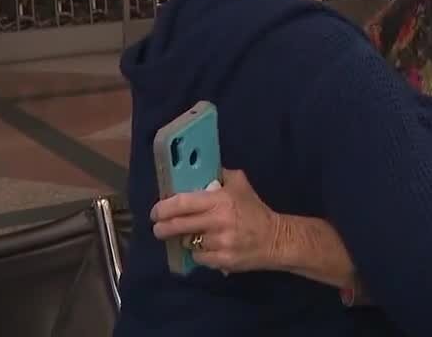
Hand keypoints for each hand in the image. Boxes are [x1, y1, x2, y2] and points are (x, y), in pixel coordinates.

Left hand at [151, 169, 282, 272]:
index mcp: (219, 200)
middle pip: (178, 225)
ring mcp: (220, 243)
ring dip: (185, 240)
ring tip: (190, 236)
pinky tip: (206, 248)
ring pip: (188, 243)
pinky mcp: (222, 261)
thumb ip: (220, 175)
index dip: (163, 207)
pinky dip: (199, 254)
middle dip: (163, 228)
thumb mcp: (240, 185)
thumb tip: (197, 169)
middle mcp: (217, 222)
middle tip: (158, 228)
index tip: (155, 211)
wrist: (276, 239)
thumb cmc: (254, 210)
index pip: (182, 203)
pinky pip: (199, 258)